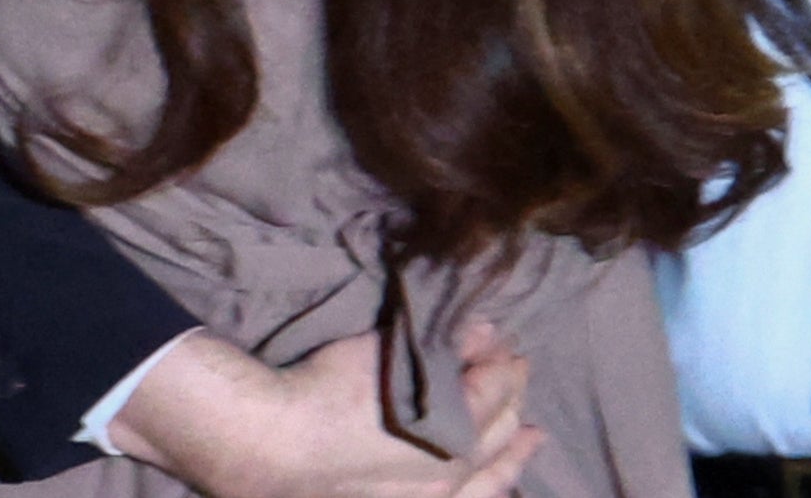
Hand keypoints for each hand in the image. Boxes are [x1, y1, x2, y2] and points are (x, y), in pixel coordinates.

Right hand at [110, 326, 540, 497]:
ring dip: (515, 452)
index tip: (498, 337)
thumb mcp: (387, 354)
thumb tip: (481, 328)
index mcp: (457, 431)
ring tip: (532, 438)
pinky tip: (491, 483)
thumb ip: (441, 341)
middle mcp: (455, 472)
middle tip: (517, 369)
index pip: (497, 387)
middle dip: (513, 396)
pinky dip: (488, 486)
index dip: (501, 357)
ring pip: (492, 479)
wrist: (278, 445)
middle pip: (501, 431)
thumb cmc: (330, 393)